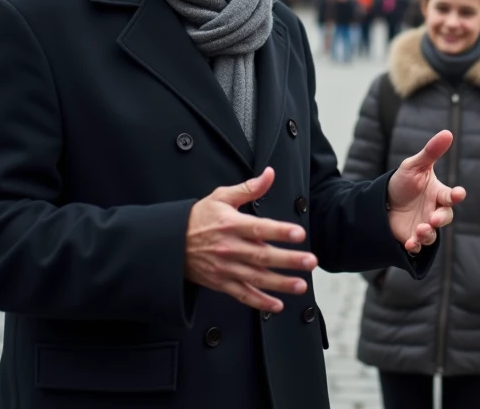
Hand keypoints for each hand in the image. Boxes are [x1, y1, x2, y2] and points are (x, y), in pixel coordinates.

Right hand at [184, 167, 316, 312]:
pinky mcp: (221, 283)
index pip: (259, 228)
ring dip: (280, 283)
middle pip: (262, 255)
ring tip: (300, 285)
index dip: (280, 231)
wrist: (169, 242)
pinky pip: (242, 295)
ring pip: (256, 278)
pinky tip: (277, 305)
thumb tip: (269, 174)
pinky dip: (259, 302)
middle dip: (288, 260)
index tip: (299, 234)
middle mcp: (229, 248)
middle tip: (310, 262)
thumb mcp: (221, 197)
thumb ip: (249, 188)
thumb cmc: (197, 218)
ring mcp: (225, 268)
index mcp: (230, 225)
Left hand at [386, 130, 466, 254]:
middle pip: (445, 218)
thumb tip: (447, 132)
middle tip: (433, 218)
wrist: (382, 201)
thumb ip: (431, 151)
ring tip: (420, 230)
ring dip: (428, 234)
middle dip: (441, 219)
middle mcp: (434, 211)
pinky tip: (410, 244)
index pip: (450, 196)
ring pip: (433, 234)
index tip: (459, 193)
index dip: (455, 195)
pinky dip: (416, 246)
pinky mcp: (412, 238)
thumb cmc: (403, 181)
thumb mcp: (415, 165)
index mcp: (437, 194)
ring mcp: (424, 226)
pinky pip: (419, 246)